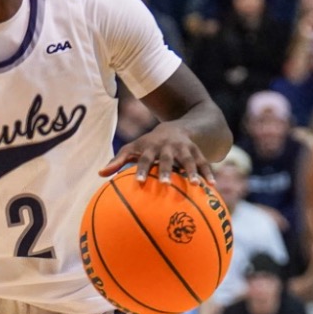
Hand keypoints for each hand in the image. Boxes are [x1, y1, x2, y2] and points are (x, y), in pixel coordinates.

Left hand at [101, 123, 215, 184]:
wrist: (178, 127)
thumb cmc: (150, 144)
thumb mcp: (134, 148)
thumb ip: (118, 161)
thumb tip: (99, 174)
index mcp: (151, 147)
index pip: (144, 158)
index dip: (142, 169)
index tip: (139, 182)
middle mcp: (168, 147)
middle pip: (167, 158)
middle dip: (166, 170)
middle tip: (164, 184)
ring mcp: (184, 148)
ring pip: (189, 160)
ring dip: (192, 171)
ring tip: (195, 186)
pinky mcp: (198, 152)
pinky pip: (204, 163)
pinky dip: (208, 173)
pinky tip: (212, 187)